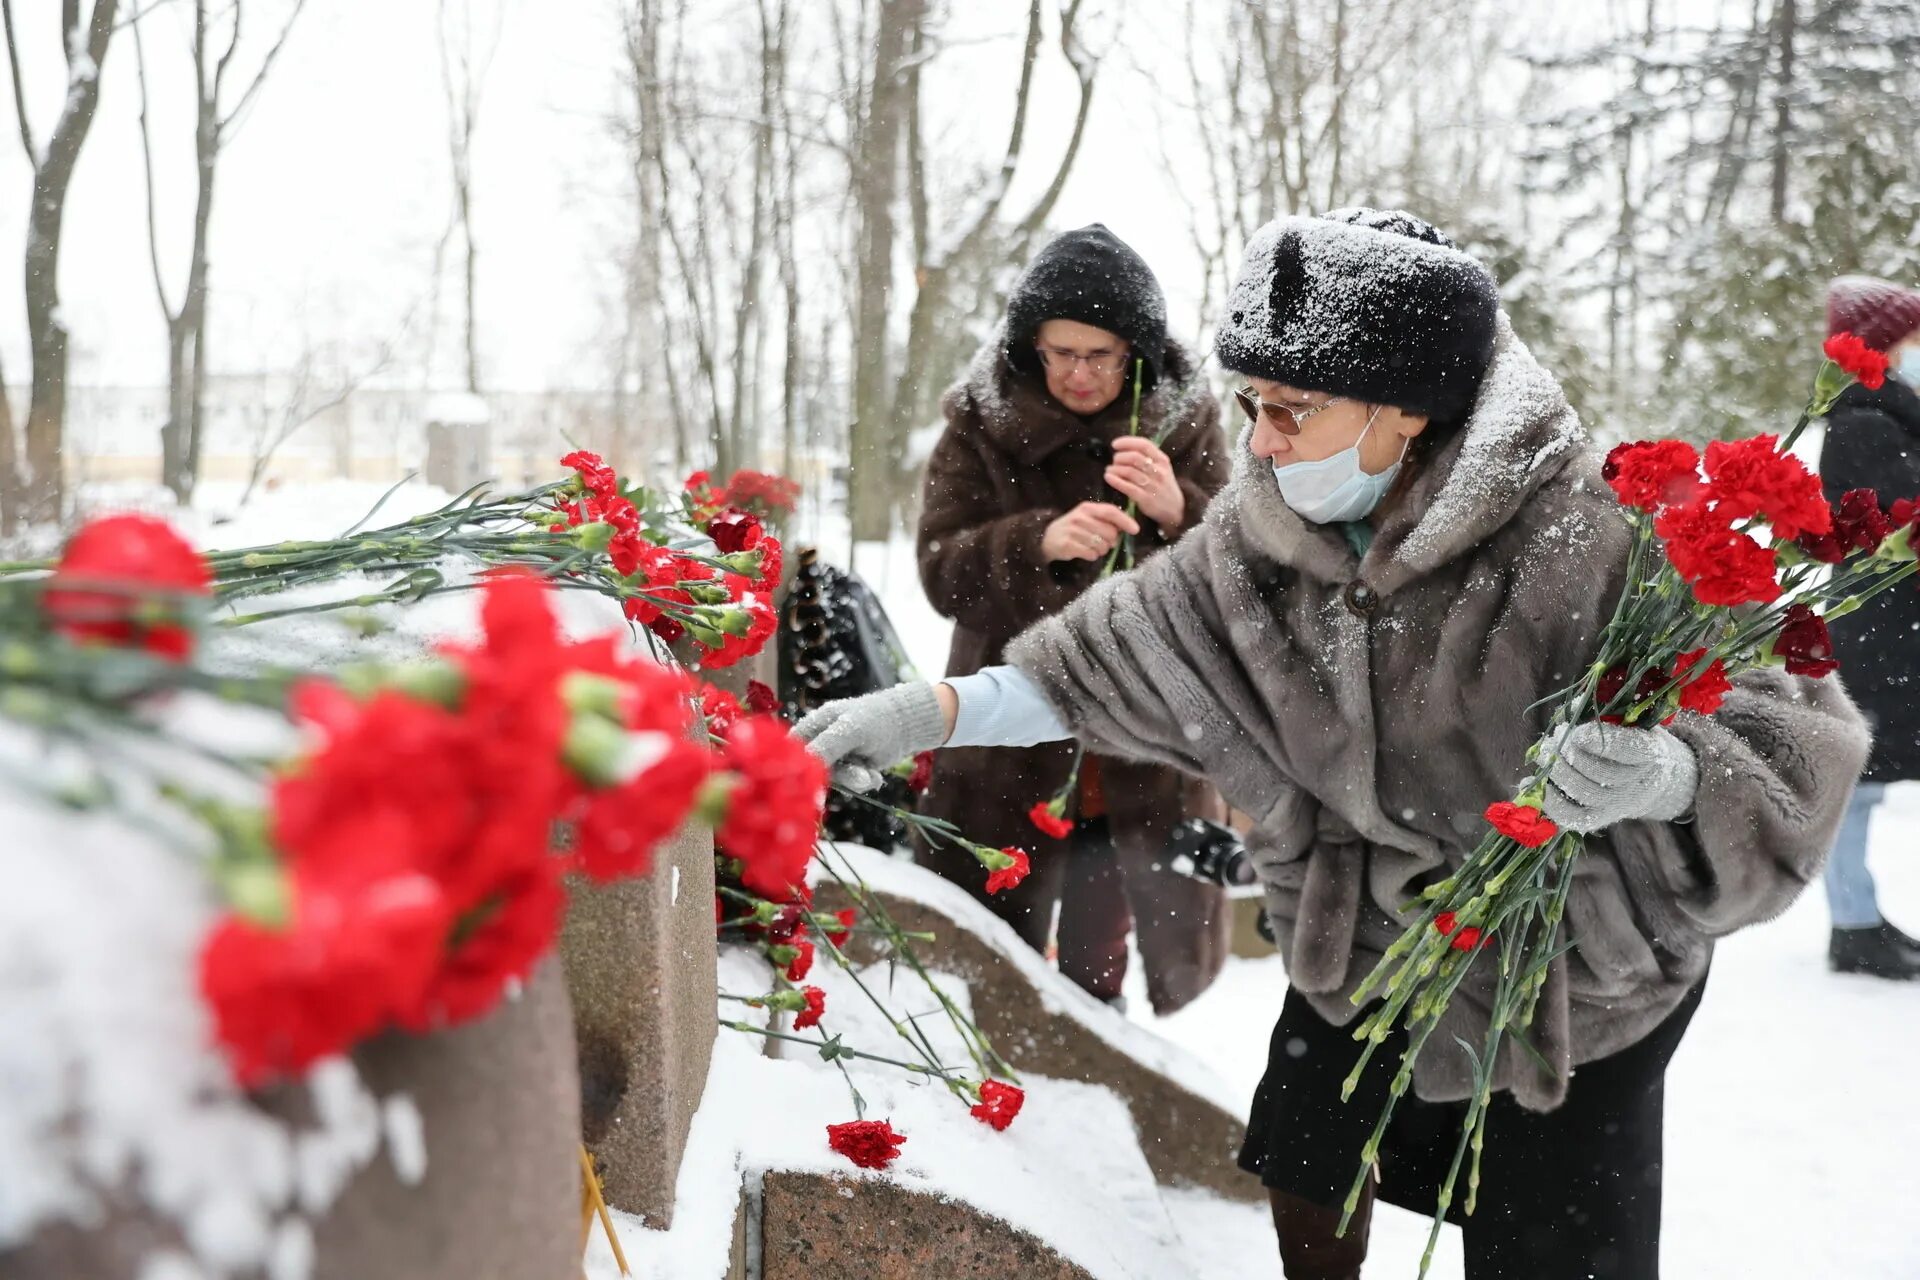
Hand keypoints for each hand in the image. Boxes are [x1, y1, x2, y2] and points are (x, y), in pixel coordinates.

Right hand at [791, 682, 952, 792]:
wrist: (909, 724)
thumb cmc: (877, 718)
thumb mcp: (850, 730)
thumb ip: (826, 746)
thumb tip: (805, 764)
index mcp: (814, 725)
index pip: (793, 749)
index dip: (797, 765)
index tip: (811, 779)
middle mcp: (822, 741)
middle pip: (814, 770)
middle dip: (839, 776)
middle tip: (859, 774)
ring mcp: (837, 756)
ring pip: (835, 780)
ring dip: (856, 780)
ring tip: (870, 774)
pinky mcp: (853, 768)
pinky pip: (851, 784)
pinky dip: (865, 781)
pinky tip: (876, 775)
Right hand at [1041, 501, 1139, 562]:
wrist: (1047, 538)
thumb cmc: (1074, 528)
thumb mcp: (1088, 518)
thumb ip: (1107, 520)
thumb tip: (1128, 528)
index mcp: (1087, 508)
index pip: (1110, 512)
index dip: (1125, 521)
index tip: (1135, 530)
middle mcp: (1080, 517)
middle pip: (1110, 532)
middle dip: (1111, 541)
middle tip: (1104, 542)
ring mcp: (1073, 531)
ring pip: (1102, 545)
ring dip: (1101, 550)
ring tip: (1093, 547)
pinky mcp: (1067, 545)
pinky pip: (1091, 554)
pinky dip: (1092, 556)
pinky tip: (1085, 552)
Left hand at [1106, 436, 1184, 527]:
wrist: (1175, 508)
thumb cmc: (1162, 484)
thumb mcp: (1161, 467)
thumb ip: (1147, 457)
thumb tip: (1124, 448)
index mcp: (1162, 460)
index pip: (1144, 445)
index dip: (1127, 442)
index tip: (1115, 444)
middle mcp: (1159, 471)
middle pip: (1134, 457)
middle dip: (1119, 457)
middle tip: (1114, 461)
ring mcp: (1152, 485)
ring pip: (1129, 471)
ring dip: (1115, 469)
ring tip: (1109, 470)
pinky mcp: (1145, 498)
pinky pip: (1127, 487)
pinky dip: (1115, 480)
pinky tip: (1108, 477)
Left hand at [1541, 722, 1698, 832]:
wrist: (1647, 778)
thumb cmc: (1629, 739)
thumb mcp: (1626, 722)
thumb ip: (1602, 715)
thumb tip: (1573, 708)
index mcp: (1650, 753)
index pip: (1628, 749)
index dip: (1598, 742)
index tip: (1577, 733)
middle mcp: (1638, 782)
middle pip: (1600, 772)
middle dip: (1569, 754)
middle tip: (1554, 740)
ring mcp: (1618, 804)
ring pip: (1583, 793)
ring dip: (1557, 772)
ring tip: (1544, 754)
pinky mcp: (1599, 818)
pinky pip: (1572, 817)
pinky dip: (1548, 801)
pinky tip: (1531, 782)